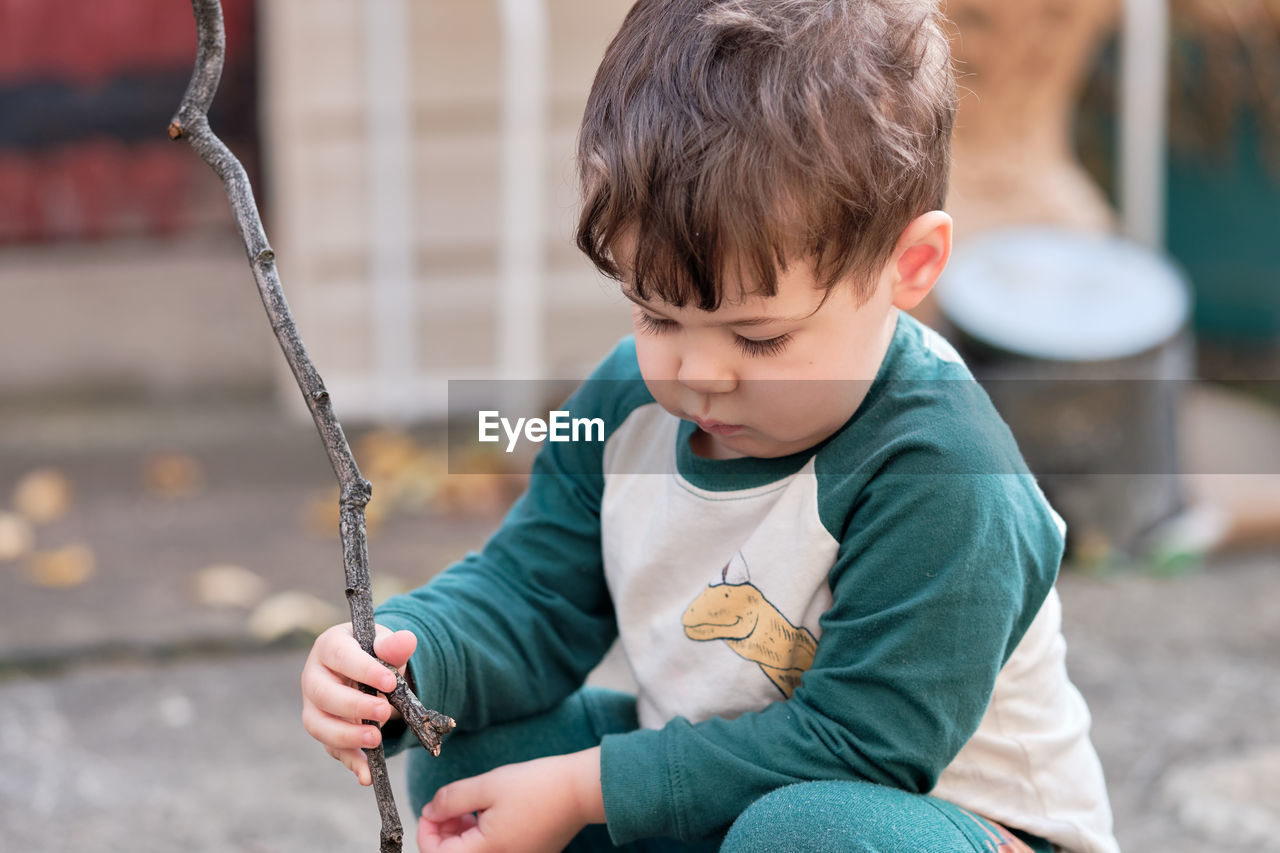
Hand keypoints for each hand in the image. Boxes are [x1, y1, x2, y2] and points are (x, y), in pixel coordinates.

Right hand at [300, 622, 417, 784]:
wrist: (368, 670)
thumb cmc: (374, 654)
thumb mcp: (385, 646)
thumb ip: (394, 645)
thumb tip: (407, 640)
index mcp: (329, 647)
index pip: (340, 656)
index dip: (363, 670)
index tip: (390, 683)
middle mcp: (314, 677)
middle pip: (323, 694)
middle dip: (354, 706)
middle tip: (384, 712)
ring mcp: (314, 706)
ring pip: (318, 725)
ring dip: (347, 736)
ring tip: (376, 740)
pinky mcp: (323, 730)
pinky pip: (331, 748)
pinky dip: (350, 761)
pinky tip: (367, 774)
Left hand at [416, 747, 604, 852]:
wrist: (580, 791)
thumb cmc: (537, 786)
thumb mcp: (487, 785)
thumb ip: (451, 800)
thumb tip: (429, 811)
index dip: (426, 831)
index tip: (431, 808)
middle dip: (444, 832)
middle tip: (451, 804)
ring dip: (461, 834)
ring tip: (470, 807)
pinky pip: (492, 852)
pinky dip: (481, 837)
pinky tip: (488, 814)